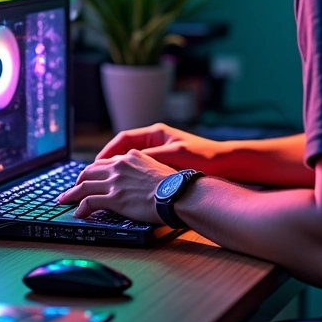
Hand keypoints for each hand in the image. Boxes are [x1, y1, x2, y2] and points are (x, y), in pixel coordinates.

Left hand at [58, 149, 176, 222]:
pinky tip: (78, 213)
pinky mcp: (113, 198)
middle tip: (72, 188)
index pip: (105, 162)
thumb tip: (140, 181)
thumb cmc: (173, 185)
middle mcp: (119, 166)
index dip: (93, 171)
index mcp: (130, 157)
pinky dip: (80, 208)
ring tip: (64, 200)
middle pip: (89, 171)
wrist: (178, 193)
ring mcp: (115, 182)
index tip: (88, 177)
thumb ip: (142, 171)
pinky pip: (89, 202)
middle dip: (77, 180)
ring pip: (84, 186)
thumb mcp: (156, 168)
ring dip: (71, 194)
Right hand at [96, 122, 222, 173]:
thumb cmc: (203, 157)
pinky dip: (133, 176)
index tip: (96, 165)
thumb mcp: (173, 156)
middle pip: (125, 149)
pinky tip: (128, 188)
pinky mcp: (167, 163)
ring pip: (133, 160)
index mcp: (156, 133)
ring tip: (107, 183)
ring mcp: (162, 151)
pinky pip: (143, 168)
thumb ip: (150, 159)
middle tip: (95, 176)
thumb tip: (126, 164)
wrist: (227, 163)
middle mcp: (157, 140)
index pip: (123, 139)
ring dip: (119, 170)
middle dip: (109, 162)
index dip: (107, 152)